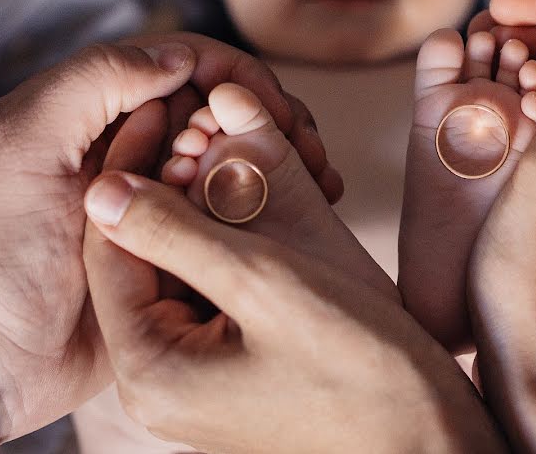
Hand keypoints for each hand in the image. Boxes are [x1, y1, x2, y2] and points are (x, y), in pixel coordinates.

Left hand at [0, 33, 338, 443]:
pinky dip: (280, 206)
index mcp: (102, 112)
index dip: (238, 77)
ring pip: (243, 159)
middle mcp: (139, 149)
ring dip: (286, 159)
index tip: (272, 107)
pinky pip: (242, 215)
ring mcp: (167, 200)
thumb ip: (92, 83)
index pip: (188, 66)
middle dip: (276, 118)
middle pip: (227, 110)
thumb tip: (179, 55)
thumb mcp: (21, 146)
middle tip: (308, 149)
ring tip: (320, 179)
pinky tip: (311, 208)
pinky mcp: (186, 247)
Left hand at [81, 169, 505, 453]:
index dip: (135, 173)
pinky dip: (236, 247)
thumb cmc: (362, 370)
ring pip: (184, 271)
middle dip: (181, 190)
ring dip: (212, 213)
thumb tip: (104, 189)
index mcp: (151, 368)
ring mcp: (196, 381)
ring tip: (245, 160)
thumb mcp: (265, 283)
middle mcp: (160, 382)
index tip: (166, 114)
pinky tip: (265, 210)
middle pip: (147, 259)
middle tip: (214, 131)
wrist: (431, 439)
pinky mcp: (232, 373)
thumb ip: (177, 233)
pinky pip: (216, 295)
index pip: (111, 248)